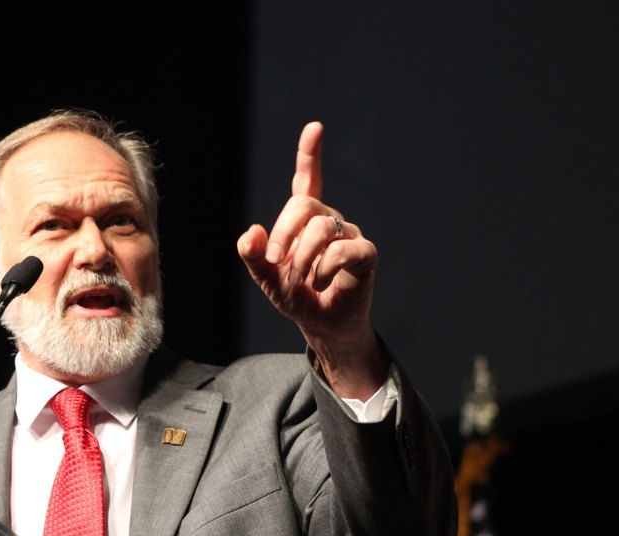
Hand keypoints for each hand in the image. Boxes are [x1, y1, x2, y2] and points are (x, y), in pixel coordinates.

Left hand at [237, 121, 386, 398]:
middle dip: (284, 234)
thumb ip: (254, 254)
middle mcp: (329, 220)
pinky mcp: (365, 254)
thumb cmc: (297, 297)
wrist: (322, 325)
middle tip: (277, 262)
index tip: (315, 128)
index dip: (310, 154)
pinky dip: (324, 269)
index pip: (307, 180)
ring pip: (321, 228)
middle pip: (303, 205)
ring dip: (302, 259)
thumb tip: (253, 231)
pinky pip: (342, 250)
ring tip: (302, 280)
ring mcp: (349, 234)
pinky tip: (322, 283)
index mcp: (305, 220)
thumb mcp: (266, 277)